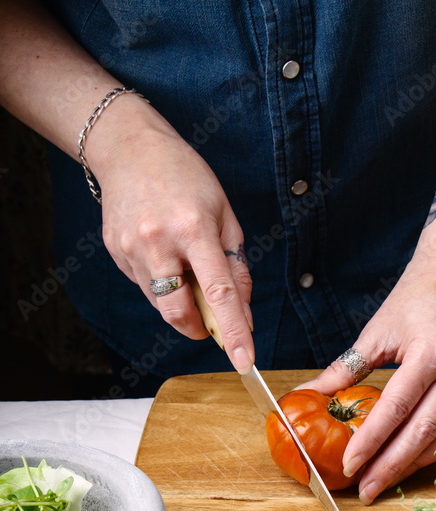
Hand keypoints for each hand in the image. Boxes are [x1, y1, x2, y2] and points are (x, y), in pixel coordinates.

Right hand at [86, 99, 253, 372]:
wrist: (129, 149)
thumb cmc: (186, 178)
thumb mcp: (223, 213)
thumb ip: (236, 266)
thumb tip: (244, 313)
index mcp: (194, 229)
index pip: (218, 293)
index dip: (233, 331)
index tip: (244, 361)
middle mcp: (158, 242)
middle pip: (180, 313)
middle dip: (199, 328)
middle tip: (211, 320)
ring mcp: (131, 250)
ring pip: (161, 304)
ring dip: (180, 302)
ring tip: (184, 265)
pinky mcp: (116, 254)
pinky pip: (145, 287)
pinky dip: (161, 283)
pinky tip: (162, 252)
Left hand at [305, 240, 435, 502]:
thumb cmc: (420, 293)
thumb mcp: (378, 329)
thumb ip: (347, 367)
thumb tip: (313, 394)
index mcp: (430, 355)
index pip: (395, 409)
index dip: (370, 441)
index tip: (348, 466)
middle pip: (421, 433)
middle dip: (390, 466)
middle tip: (365, 490)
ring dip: (414, 465)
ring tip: (385, 482)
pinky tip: (414, 462)